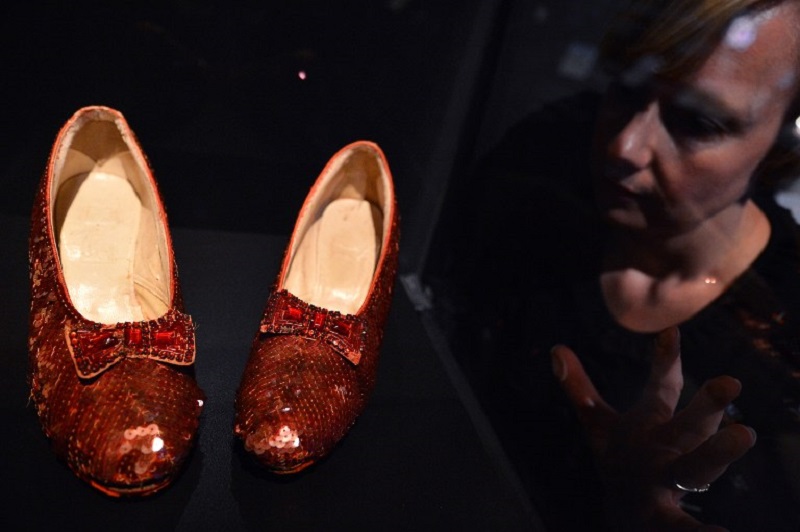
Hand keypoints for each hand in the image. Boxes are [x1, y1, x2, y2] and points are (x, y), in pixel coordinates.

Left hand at [550, 327, 756, 530]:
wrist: (631, 512)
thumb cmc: (622, 458)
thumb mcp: (598, 423)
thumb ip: (579, 388)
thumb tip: (555, 348)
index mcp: (652, 421)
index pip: (662, 386)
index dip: (665, 360)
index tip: (669, 332)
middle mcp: (669, 447)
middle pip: (689, 424)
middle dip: (706, 404)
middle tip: (728, 382)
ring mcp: (672, 480)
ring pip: (697, 466)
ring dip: (718, 453)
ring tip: (742, 435)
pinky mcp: (666, 519)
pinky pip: (684, 526)